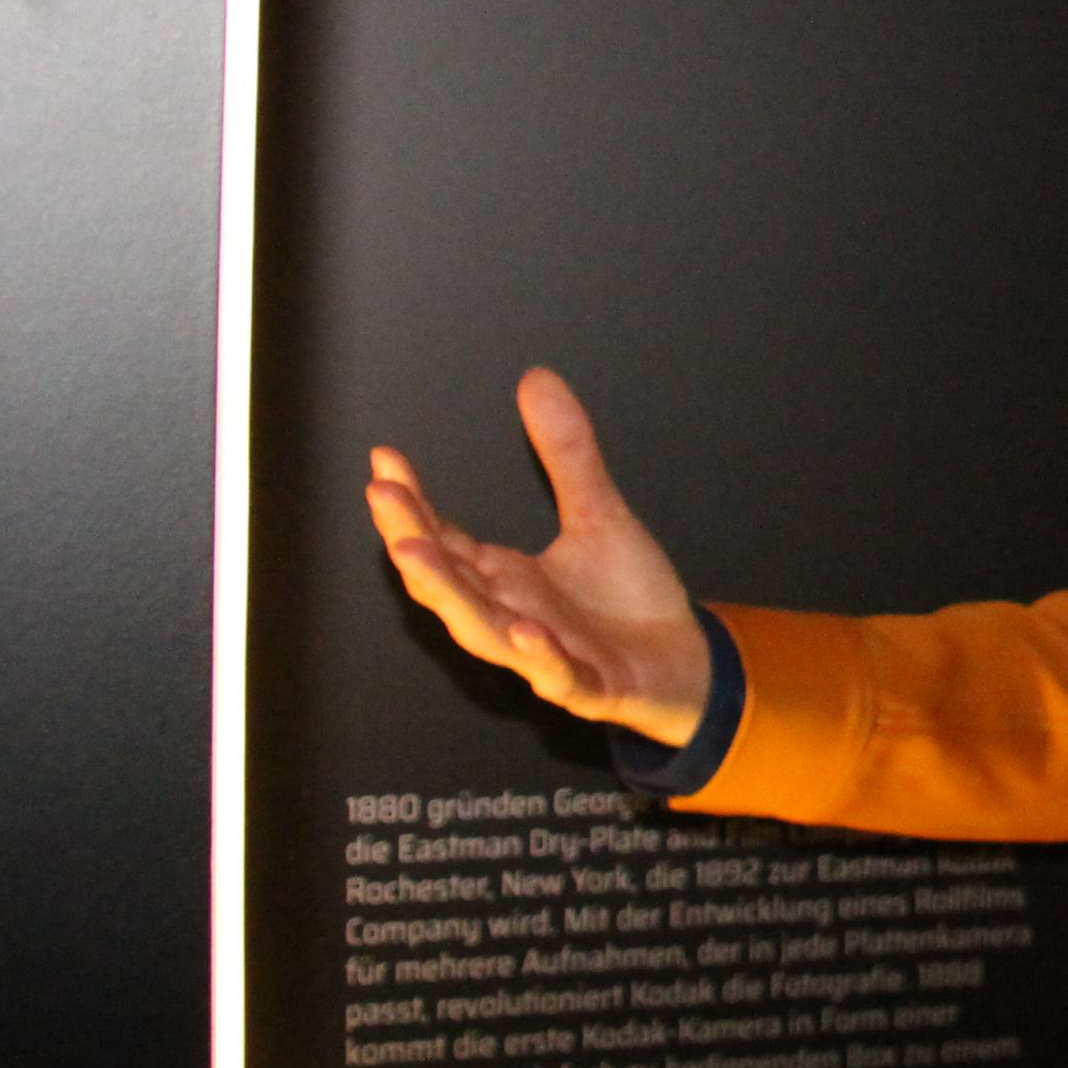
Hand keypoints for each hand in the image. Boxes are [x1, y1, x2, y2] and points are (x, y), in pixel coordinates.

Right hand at [365, 367, 714, 745]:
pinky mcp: (590, 687)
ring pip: (482, 632)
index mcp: (505, 579)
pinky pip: (557, 677)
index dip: (411, 504)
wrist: (685, 661)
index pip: (443, 539)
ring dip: (449, 596)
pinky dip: (540, 658)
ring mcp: (545, 656)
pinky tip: (526, 632)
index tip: (384, 459)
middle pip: (446, 581)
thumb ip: (567, 455)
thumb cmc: (628, 599)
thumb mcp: (600, 514)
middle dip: (410, 539)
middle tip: (382, 496)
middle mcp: (511, 617)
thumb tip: (535, 379)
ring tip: (416, 554)